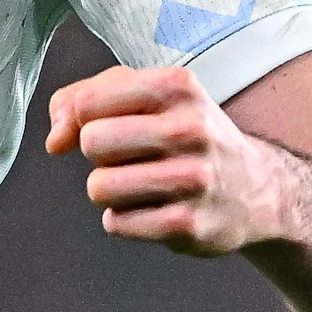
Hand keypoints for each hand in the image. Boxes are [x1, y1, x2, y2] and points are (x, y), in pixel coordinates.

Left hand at [45, 65, 289, 255]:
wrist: (256, 189)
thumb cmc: (184, 133)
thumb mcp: (143, 96)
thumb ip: (81, 99)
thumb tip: (55, 142)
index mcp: (177, 87)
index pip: (87, 103)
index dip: (85, 118)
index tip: (110, 124)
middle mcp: (190, 129)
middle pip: (92, 143)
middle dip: (100, 155)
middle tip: (133, 156)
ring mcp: (193, 179)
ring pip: (99, 187)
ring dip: (109, 190)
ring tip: (143, 184)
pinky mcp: (189, 225)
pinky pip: (117, 223)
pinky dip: (125, 219)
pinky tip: (155, 209)